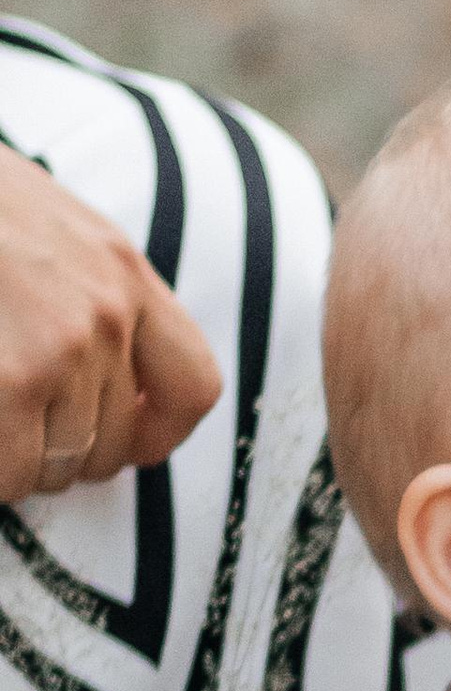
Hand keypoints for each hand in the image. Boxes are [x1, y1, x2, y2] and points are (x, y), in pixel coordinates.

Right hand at [0, 147, 223, 500]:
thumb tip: (101, 378)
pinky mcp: (12, 380)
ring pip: (59, 465)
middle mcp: (105, 313)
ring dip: (17, 461)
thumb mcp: (43, 220)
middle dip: (62, 452)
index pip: (191, 387)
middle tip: (12, 428)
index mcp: (121, 268)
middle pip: (113, 444)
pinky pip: (12, 471)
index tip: (124, 440)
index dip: (156, 432)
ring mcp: (58, 348)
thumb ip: (84, 286)